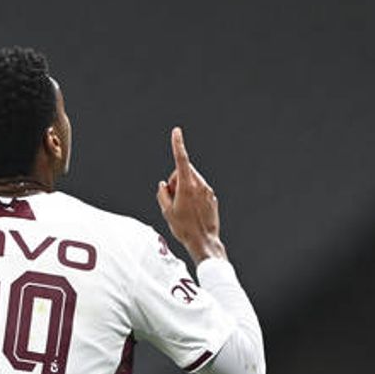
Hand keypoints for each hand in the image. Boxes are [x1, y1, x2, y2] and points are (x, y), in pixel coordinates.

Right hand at [156, 127, 225, 263]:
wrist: (204, 241)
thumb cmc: (184, 228)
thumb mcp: (166, 212)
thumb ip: (162, 194)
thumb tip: (163, 185)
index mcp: (187, 187)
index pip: (181, 160)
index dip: (178, 145)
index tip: (176, 132)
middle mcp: (200, 185)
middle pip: (184, 171)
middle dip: (175, 179)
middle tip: (171, 198)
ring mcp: (208, 191)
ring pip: (192, 180)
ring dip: (184, 187)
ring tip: (182, 207)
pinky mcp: (212, 198)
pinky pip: (199, 189)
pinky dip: (192, 194)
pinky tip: (191, 211)